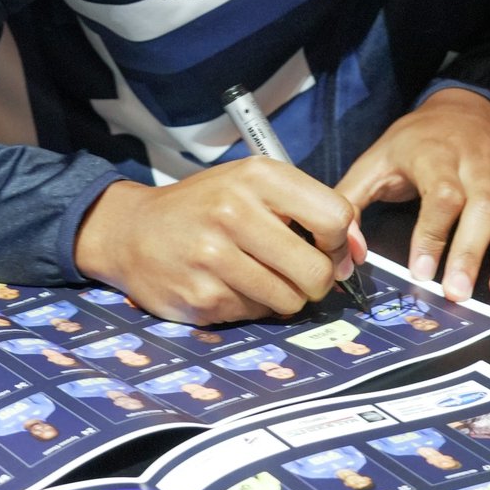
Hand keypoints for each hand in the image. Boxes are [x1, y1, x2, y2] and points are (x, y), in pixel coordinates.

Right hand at [75, 158, 364, 324]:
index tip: (327, 247)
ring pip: (291, 300)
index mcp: (257, 176)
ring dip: (284, 296)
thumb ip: (308, 209)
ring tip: (258, 275)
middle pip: (317, 270)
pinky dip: (252, 305)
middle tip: (298, 272)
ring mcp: (215, 257)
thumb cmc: (205, 205)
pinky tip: (228, 284)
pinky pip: (257, 314)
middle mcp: (235, 212)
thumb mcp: (254, 185)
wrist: (132, 230)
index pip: (335, 216)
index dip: (341, 241)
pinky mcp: (202, 296)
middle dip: (317, 279)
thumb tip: (357, 251)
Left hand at [336, 87, 489, 300]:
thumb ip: (352, 200)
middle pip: (483, 208)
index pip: (441, 195)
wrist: (465, 108)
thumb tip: (344, 247)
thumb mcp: (376, 161)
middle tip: (459, 293)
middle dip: (471, 253)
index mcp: (436, 156)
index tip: (421, 271)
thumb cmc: (417, 142)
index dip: (433, 234)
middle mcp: (478, 164)